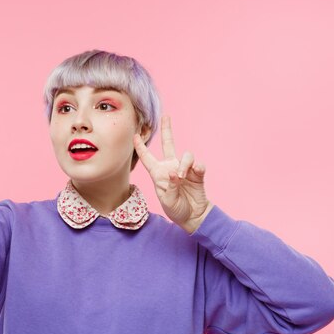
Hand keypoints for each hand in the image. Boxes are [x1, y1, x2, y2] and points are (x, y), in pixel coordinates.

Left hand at [133, 116, 212, 233]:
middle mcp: (171, 167)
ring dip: (184, 164)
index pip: (147, 158)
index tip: (134, 136)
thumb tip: (174, 172)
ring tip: (182, 176)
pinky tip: (194, 173)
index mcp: (158, 174)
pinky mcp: (197, 174)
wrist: (194, 216)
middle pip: (168, 144)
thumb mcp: (167, 201)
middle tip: (166, 116)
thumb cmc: (176, 209)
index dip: (141, 147)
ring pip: (186, 155)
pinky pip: (198, 164)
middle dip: (167, 130)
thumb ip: (169, 187)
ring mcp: (185, 169)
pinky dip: (197, 168)